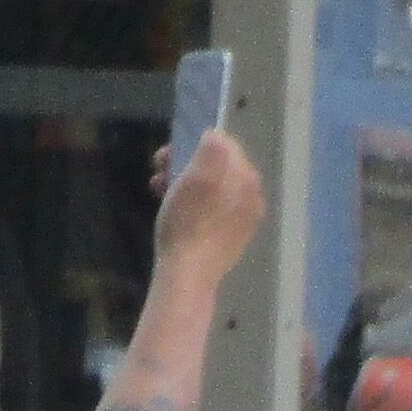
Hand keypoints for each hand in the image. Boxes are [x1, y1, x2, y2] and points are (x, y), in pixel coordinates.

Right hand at [155, 127, 265, 280]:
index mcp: (248, 179)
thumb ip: (212, 148)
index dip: (193, 144)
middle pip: (217, 167)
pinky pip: (211, 209)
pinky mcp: (230, 237)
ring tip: (159, 189)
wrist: (188, 275)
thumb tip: (216, 136)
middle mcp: (252, 197)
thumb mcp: (197, 177)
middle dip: (186, 163)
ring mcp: (242, 219)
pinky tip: (172, 210)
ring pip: (211, 188)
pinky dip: (192, 204)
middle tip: (159, 170)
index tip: (168, 154)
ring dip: (183, 182)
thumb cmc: (188, 223)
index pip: (224, 145)